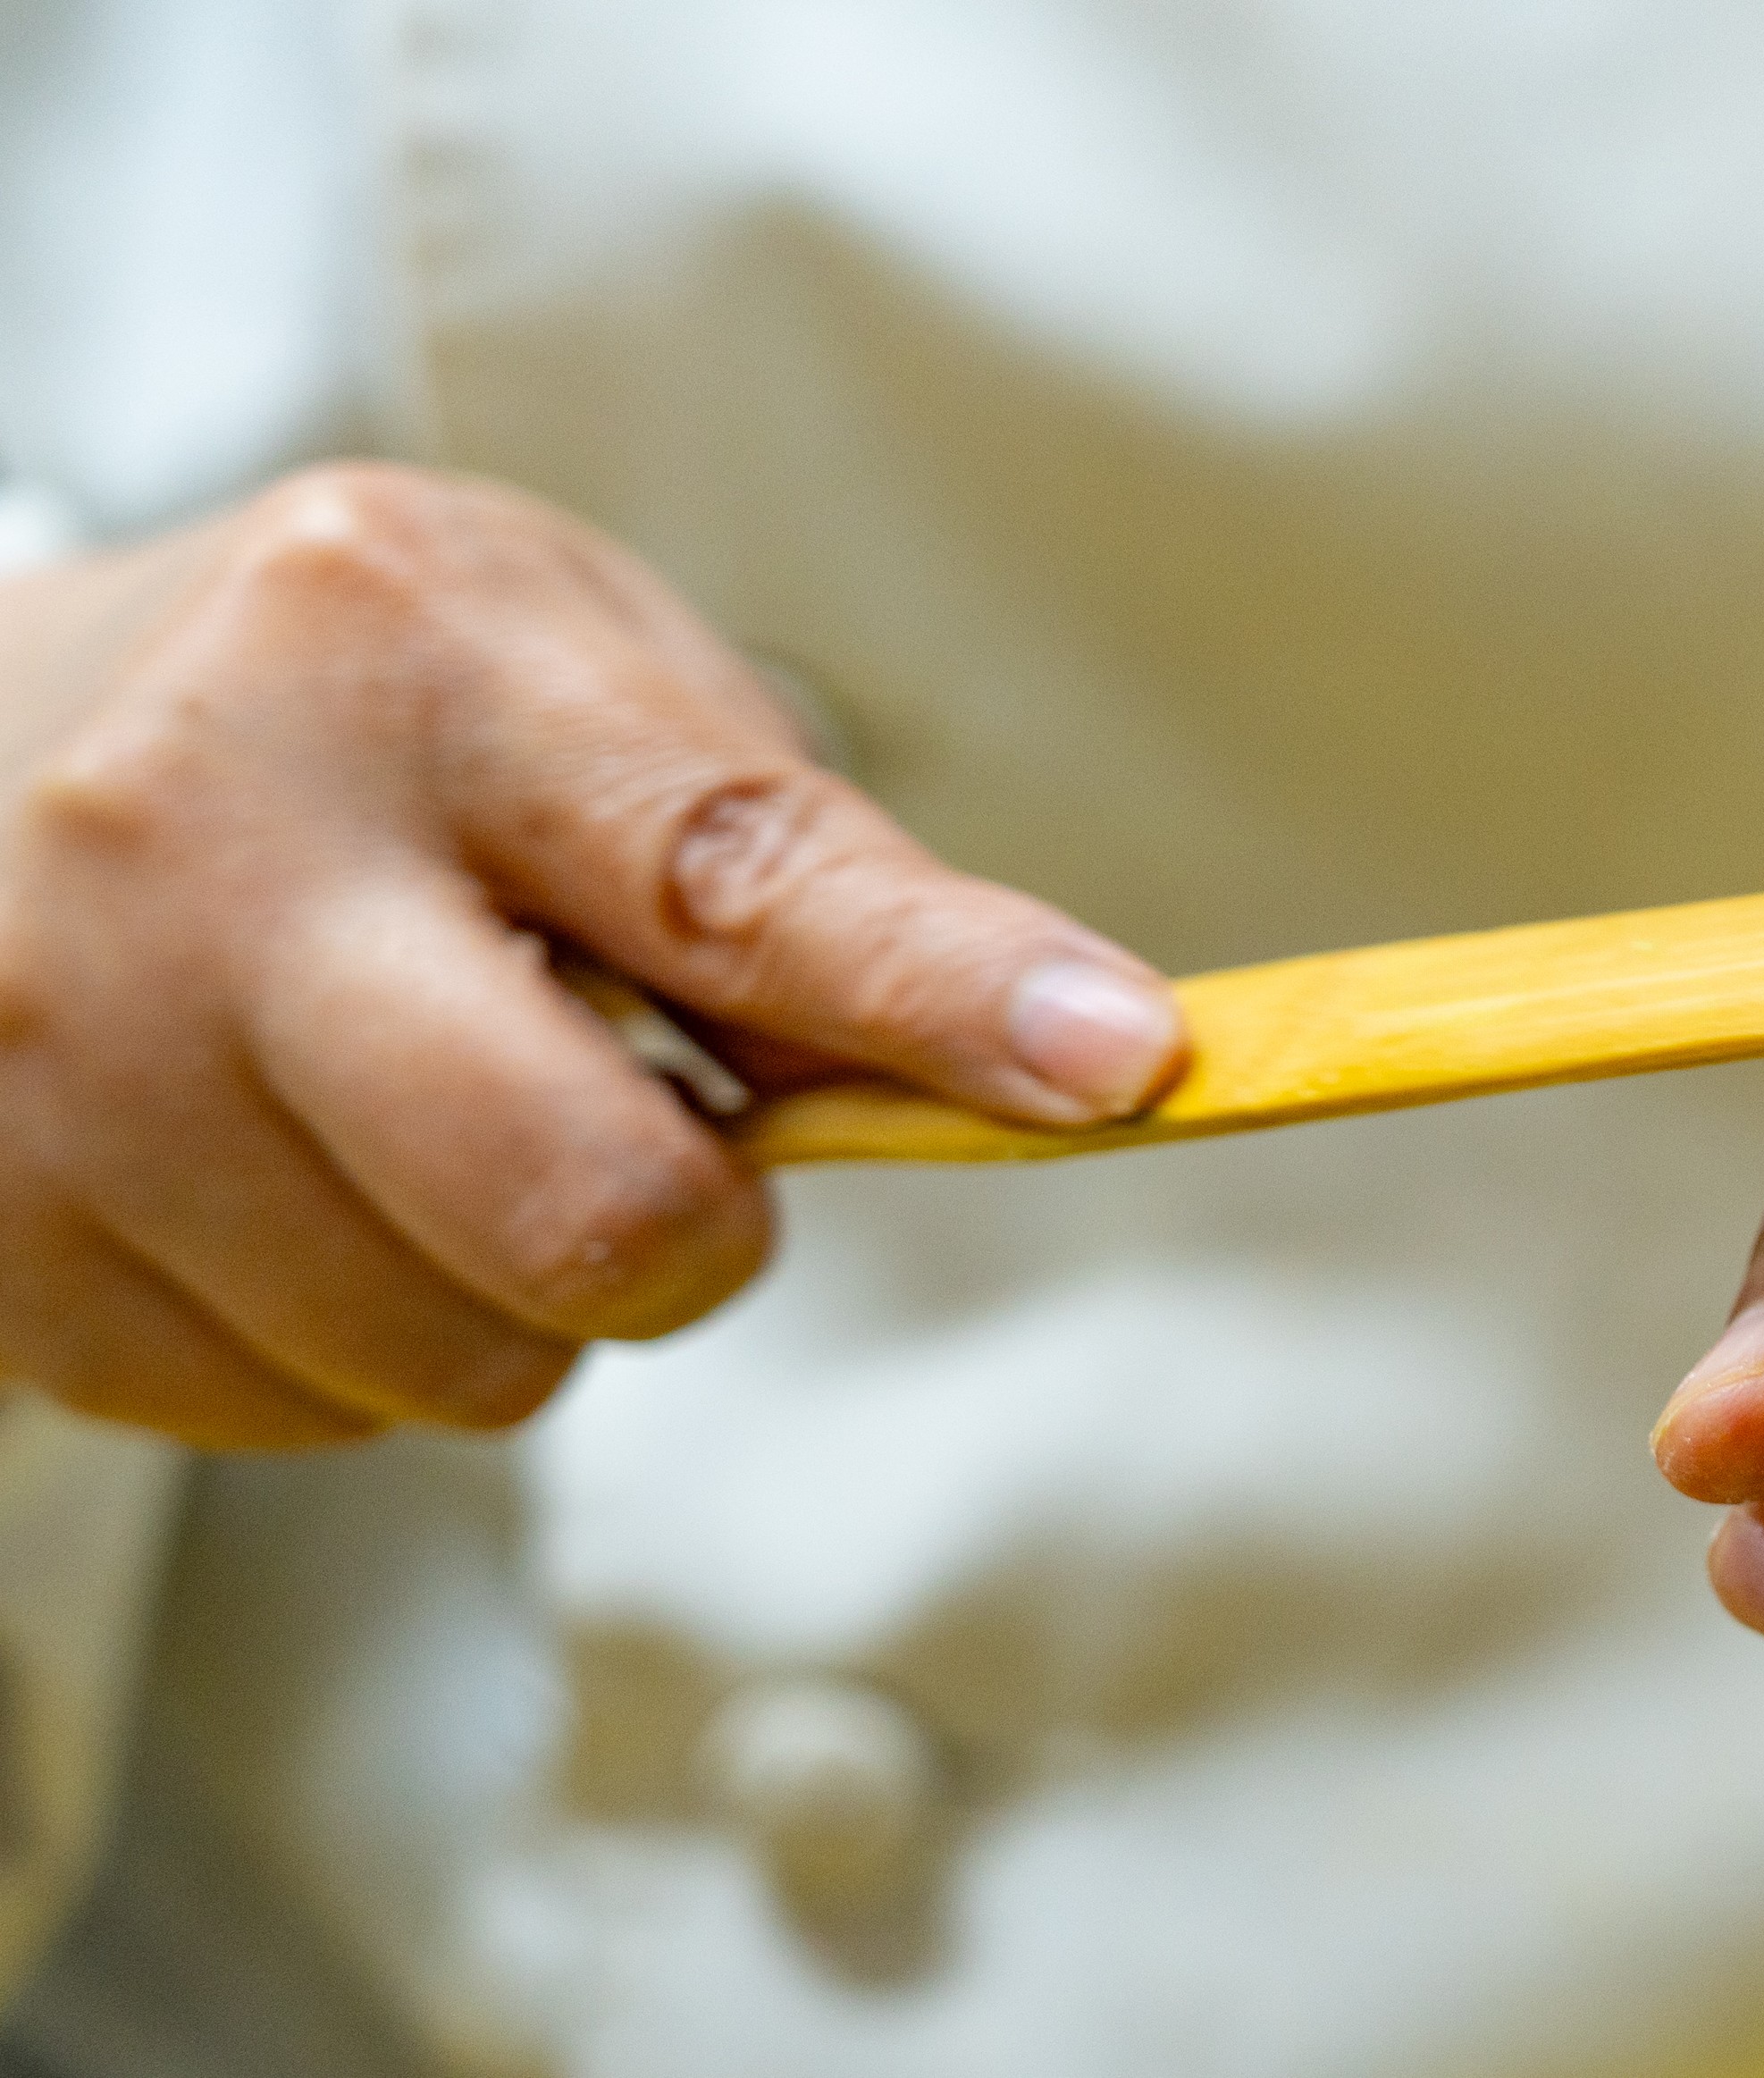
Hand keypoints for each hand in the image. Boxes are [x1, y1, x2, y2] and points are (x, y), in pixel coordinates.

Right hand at [0, 464, 1182, 1446]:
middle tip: (672, 1144)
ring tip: (429, 1115)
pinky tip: (301, 1176)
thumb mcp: (577, 679)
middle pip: (581, 1206)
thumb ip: (799, 867)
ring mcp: (57, 1059)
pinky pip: (305, 1416)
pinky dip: (362, 1336)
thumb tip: (1061, 1054)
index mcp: (401, 654)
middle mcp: (196, 847)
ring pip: (455, 1359)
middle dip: (694, 1235)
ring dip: (518, 1292)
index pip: (730, 881)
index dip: (943, 1000)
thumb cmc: (345, 711)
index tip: (1119, 1064)